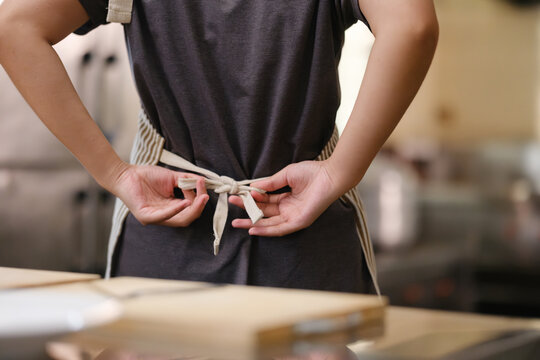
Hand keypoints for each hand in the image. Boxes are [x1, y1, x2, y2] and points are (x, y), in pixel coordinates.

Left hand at [112, 164, 208, 225]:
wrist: (126, 174)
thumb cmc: (147, 176)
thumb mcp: (172, 178)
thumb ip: (186, 181)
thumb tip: (202, 181)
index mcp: (172, 208)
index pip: (191, 209)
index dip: (199, 199)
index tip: (202, 184)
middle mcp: (165, 216)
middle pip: (188, 217)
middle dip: (199, 206)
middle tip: (205, 194)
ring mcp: (155, 218)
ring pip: (180, 220)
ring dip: (192, 209)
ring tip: (200, 198)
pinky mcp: (146, 216)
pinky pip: (163, 217)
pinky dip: (176, 210)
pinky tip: (184, 203)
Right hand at [229, 160, 343, 236]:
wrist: (329, 175)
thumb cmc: (311, 172)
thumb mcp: (286, 175)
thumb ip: (270, 183)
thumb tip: (253, 187)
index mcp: (287, 198)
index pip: (265, 201)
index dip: (252, 198)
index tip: (239, 193)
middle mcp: (289, 209)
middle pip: (264, 213)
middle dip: (248, 211)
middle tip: (232, 206)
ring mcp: (294, 216)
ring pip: (269, 223)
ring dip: (253, 224)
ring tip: (236, 223)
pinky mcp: (299, 222)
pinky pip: (280, 229)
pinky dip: (266, 230)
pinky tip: (253, 229)